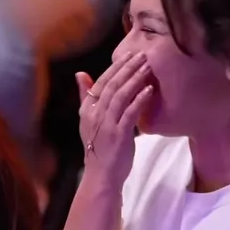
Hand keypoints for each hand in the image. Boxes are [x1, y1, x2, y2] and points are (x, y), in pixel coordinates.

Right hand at [77, 51, 155, 185]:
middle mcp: (95, 114)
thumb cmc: (99, 148)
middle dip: (127, 68)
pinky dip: (140, 99)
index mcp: (87, 109)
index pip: (101, 82)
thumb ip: (86, 97)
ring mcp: (106, 124)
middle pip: (112, 85)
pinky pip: (130, 112)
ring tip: (148, 67)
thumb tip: (80, 74)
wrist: (101, 175)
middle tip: (142, 55)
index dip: (115, 67)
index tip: (129, 54)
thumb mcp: (88, 121)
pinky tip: (150, 90)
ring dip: (135, 79)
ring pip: (121, 95)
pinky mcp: (119, 134)